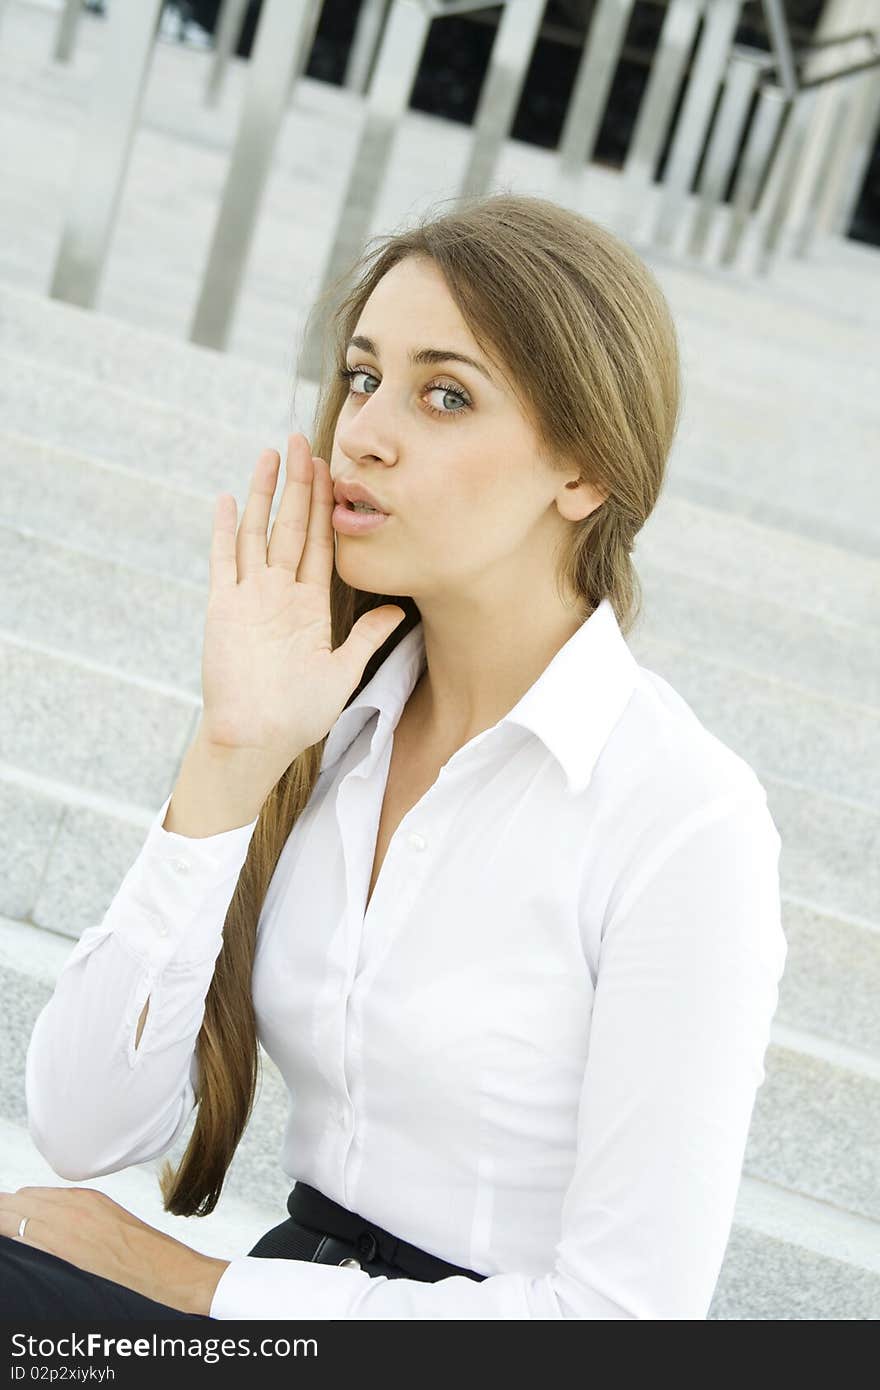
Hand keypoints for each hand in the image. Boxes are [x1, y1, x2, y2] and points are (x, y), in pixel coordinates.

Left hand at [0, 1186, 228, 1316]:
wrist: (161, 1264)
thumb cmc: (139, 1248)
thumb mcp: (108, 1218)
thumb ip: (78, 1216)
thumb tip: (48, 1222)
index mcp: (84, 1197)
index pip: (31, 1195)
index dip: (12, 1205)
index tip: (4, 1210)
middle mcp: (74, 1207)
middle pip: (20, 1202)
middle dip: (5, 1209)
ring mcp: (69, 1226)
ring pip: (20, 1216)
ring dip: (6, 1218)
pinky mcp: (68, 1248)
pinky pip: (30, 1237)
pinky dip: (17, 1233)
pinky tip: (6, 1232)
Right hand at [200, 431, 405, 769]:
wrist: (260, 738)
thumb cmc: (300, 713)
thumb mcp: (343, 670)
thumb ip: (367, 636)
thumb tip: (397, 610)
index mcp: (309, 605)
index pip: (321, 543)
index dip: (327, 506)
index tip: (332, 471)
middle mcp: (279, 593)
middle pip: (291, 527)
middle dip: (299, 485)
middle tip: (303, 442)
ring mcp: (250, 597)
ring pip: (258, 533)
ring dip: (264, 495)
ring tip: (270, 454)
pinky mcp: (224, 607)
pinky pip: (224, 562)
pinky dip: (225, 530)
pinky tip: (227, 499)